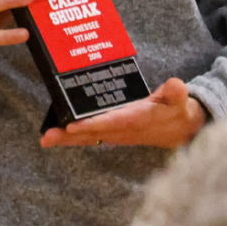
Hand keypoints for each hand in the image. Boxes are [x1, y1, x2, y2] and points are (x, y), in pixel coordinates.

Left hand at [40, 78, 206, 148]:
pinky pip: (91, 137)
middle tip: (47, 137)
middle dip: (70, 136)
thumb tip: (176, 85)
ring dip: (67, 140)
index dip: (94, 124)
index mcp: (138, 119)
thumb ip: (176, 93)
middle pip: (93, 134)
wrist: (181, 130)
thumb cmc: (177, 110)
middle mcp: (124, 130)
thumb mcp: (180, 100)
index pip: (113, 122)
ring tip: (46, 139)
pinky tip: (58, 136)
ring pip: (89, 138)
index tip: (73, 125)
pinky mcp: (114, 133)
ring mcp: (117, 134)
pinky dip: (74, 137)